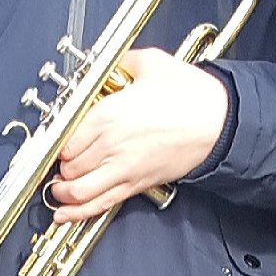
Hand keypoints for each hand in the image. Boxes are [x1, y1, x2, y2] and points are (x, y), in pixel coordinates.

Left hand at [48, 48, 227, 221]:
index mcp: (109, 114)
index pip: (64, 136)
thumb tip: (107, 63)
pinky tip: (64, 214)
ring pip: (78, 190)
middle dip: (59, 163)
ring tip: (56, 187)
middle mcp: (111, 145)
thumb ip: (121, 62)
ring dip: (62, 191)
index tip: (55, 136)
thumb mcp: (151, 63)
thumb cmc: (192, 96)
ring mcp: (123, 168)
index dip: (56, 138)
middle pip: (68, 164)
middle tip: (58, 158)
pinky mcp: (136, 184)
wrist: (220, 123)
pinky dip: (77, 212)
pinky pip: (99, 204)